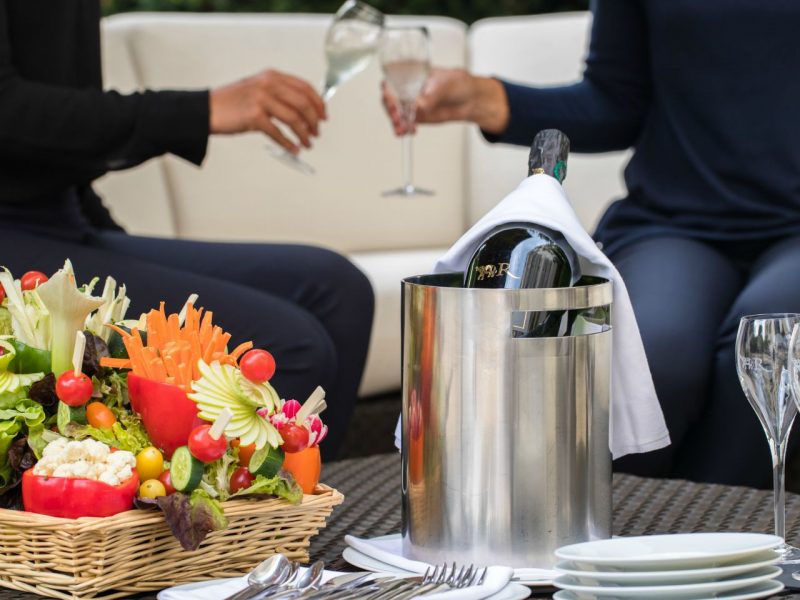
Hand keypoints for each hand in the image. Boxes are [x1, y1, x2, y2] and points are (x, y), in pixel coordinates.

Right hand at [210, 70, 325, 153]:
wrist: (206, 109)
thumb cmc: (232, 102)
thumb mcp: (257, 88)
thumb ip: (278, 93)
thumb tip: (304, 108)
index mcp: (272, 76)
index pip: (304, 87)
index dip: (318, 103)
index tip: (324, 115)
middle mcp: (268, 85)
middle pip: (303, 104)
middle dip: (314, 121)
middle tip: (317, 132)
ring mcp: (261, 100)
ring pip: (294, 119)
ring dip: (304, 134)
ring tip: (308, 143)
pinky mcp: (254, 116)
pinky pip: (278, 133)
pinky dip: (289, 143)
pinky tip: (294, 149)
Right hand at [382, 68, 509, 135]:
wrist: (471, 100)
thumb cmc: (460, 84)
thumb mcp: (447, 84)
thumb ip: (432, 95)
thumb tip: (420, 104)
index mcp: (413, 73)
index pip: (393, 78)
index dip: (388, 87)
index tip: (390, 96)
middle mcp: (409, 88)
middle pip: (390, 97)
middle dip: (391, 108)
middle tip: (398, 116)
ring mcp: (411, 103)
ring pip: (395, 112)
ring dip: (395, 121)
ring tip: (402, 128)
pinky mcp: (416, 116)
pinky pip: (404, 123)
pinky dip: (403, 128)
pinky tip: (407, 131)